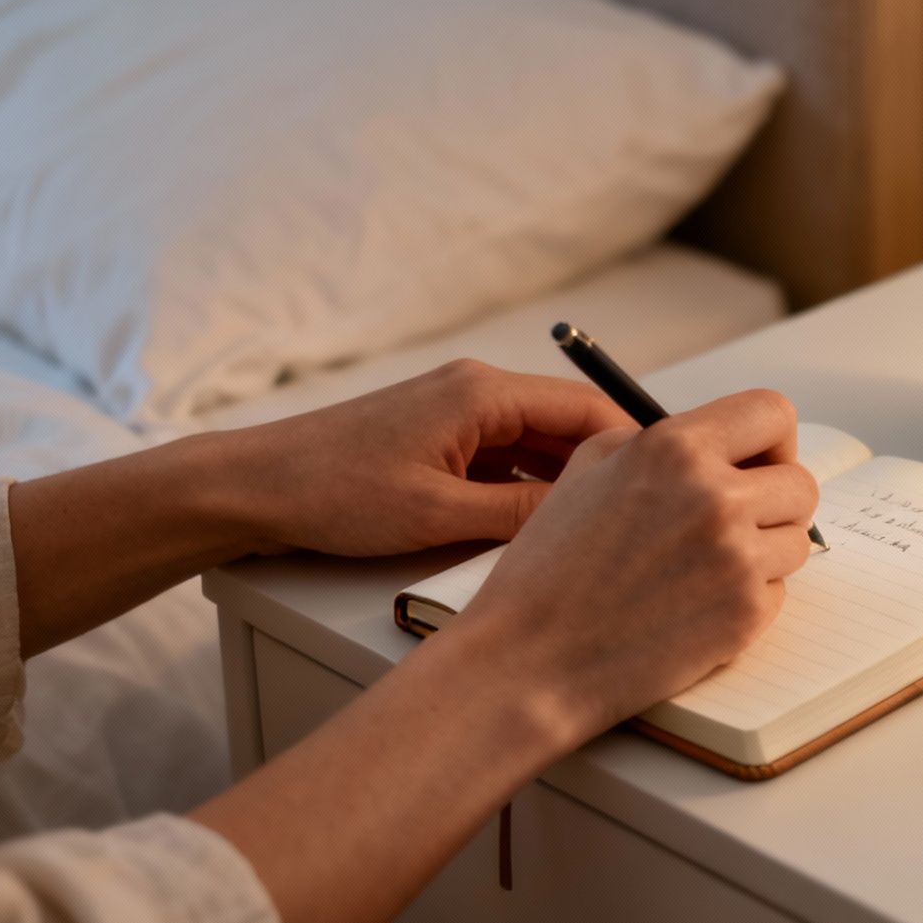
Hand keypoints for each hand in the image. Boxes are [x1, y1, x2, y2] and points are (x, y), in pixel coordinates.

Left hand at [224, 359, 632, 556]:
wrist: (252, 488)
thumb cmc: (333, 493)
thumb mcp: (440, 516)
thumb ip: (523, 514)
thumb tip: (589, 517)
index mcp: (484, 393)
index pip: (589, 408)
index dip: (635, 449)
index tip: (670, 489)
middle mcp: (477, 391)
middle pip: (570, 425)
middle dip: (607, 471)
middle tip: (645, 520)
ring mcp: (457, 413)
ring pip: (539, 446)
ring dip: (567, 484)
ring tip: (601, 532)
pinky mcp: (439, 438)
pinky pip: (506, 459)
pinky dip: (528, 489)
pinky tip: (541, 530)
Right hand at [448, 389, 817, 741]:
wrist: (531, 660)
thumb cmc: (549, 567)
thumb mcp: (587, 470)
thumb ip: (656, 441)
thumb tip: (714, 440)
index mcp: (675, 449)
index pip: (772, 413)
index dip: (772, 439)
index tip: (757, 461)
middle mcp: (715, 497)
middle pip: (801, 483)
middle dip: (775, 501)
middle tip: (737, 522)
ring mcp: (737, 559)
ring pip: (796, 542)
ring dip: (764, 552)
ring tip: (705, 567)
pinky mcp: (746, 614)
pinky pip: (778, 593)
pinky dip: (747, 599)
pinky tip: (694, 607)